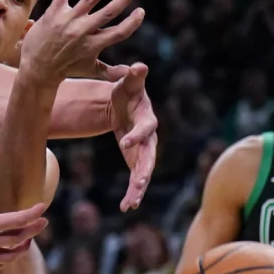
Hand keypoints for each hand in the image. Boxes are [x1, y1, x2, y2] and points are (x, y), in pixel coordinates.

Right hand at [0, 143, 48, 273]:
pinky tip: (3, 254)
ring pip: (4, 259)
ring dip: (18, 250)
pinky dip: (1, 263)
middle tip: (41, 223)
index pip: (15, 221)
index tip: (42, 208)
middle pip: (14, 242)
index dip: (32, 215)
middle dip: (31, 232)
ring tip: (26, 240)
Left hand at [21, 0, 143, 82]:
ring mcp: (68, 19)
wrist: (37, 68)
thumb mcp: (90, 71)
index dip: (132, 22)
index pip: (119, 32)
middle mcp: (82, 31)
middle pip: (109, 11)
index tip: (141, 11)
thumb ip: (112, 71)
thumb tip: (131, 71)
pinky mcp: (54, 12)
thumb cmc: (66, 69)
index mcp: (93, 45)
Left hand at [107, 63, 156, 210]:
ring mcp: (144, 151)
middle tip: (139, 183)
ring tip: (131, 203)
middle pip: (150, 156)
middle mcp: (149, 138)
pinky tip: (126, 207)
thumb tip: (138, 66)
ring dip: (138, 188)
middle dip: (145, 170)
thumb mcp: (127, 83)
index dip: (137, 134)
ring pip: (144, 172)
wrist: (124, 105)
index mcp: (147, 118)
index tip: (124, 142)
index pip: (145, 128)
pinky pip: (136, 179)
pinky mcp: (137, 160)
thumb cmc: (127, 91)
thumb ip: (133, 76)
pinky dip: (133, 193)